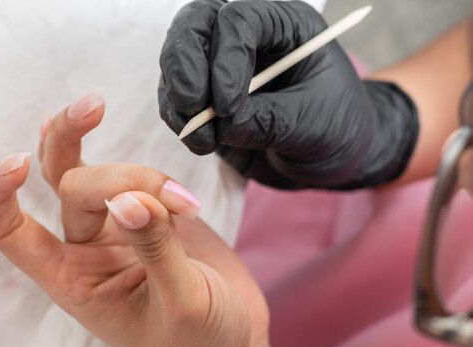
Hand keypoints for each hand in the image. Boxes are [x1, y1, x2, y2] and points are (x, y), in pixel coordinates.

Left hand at [0, 92, 298, 346]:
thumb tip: (129, 199)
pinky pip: (134, 177)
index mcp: (73, 281)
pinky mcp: (151, 215)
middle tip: (170, 197)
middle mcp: (86, 250)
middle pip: (69, 185)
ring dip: (134, 170)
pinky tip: (165, 180)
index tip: (18, 162)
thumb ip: (155, 249)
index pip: (9, 231)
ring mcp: (118, 229)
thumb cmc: (199, 345)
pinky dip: (151, 172)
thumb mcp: (183, 304)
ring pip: (96, 172)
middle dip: (116, 179)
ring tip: (185, 201)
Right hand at [158, 0, 418, 189]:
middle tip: (192, 106)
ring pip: (177, 62)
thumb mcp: (315, 125)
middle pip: (195, 26)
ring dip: (178, 101)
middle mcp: (248, 39)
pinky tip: (201, 143)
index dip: (226, 58)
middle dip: (184, 66)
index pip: (239, 20)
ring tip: (203, 140)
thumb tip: (221, 125)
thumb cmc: (339, 129)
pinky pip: (176, 100)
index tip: (228, 106)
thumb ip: (269, 121)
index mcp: (284, 27)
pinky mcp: (207, 101)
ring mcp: (221, 69)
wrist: (335, 157)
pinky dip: (179, 121)